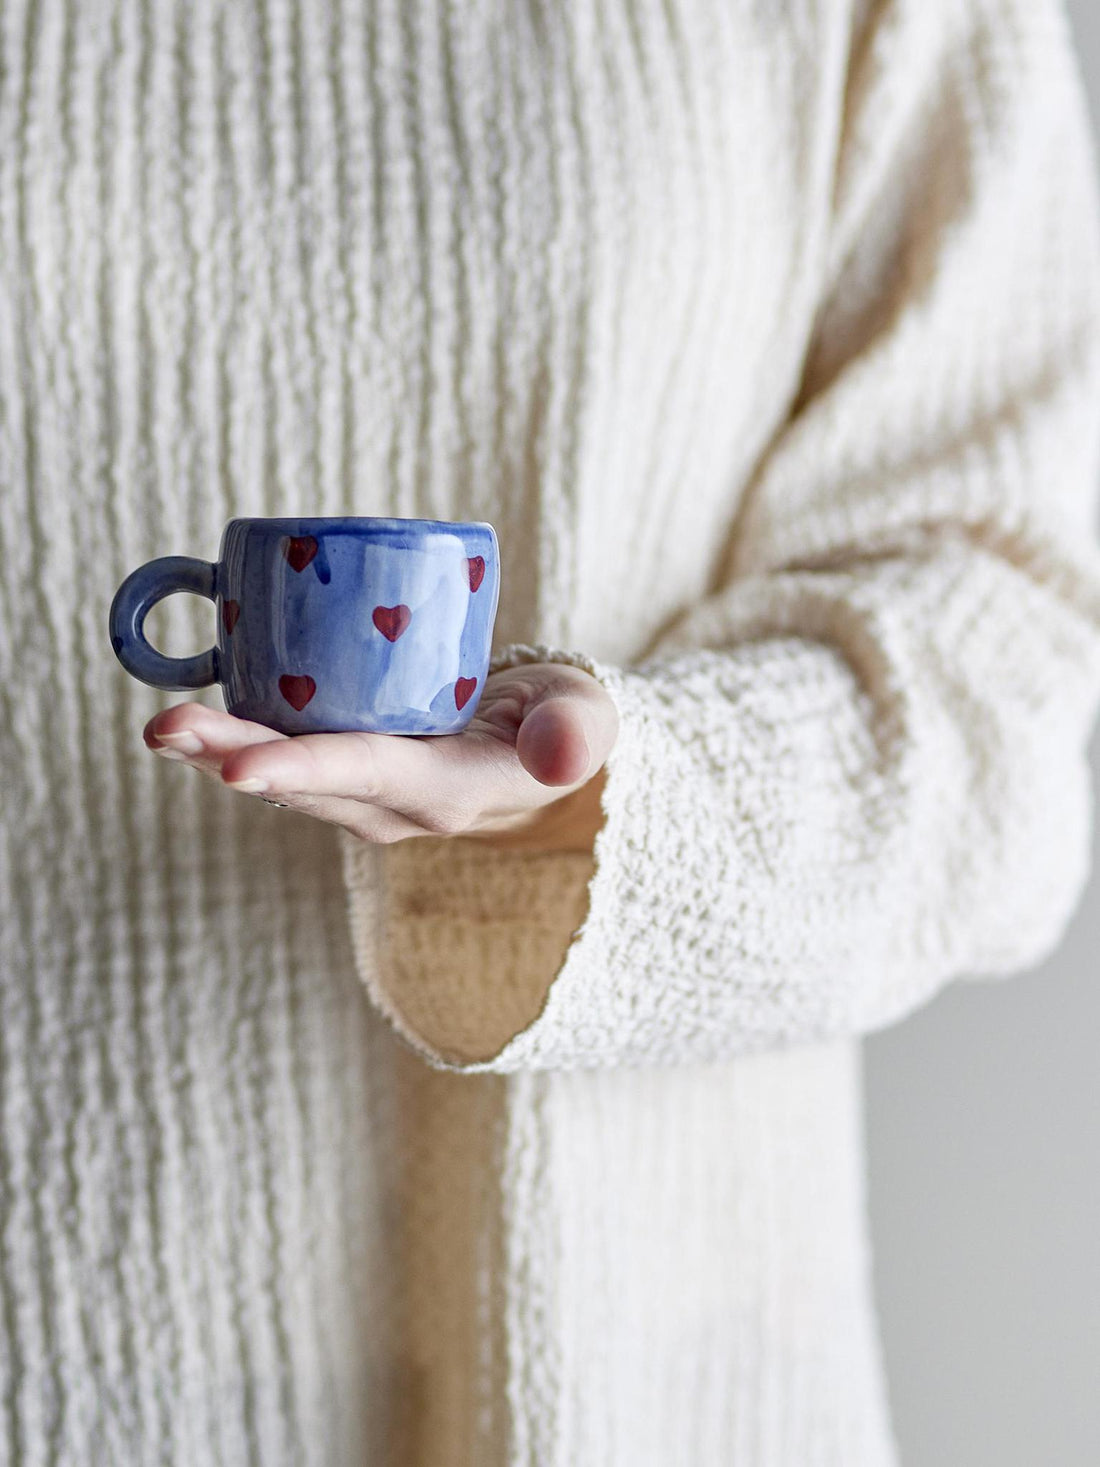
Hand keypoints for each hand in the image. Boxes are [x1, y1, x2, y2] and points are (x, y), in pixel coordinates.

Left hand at [142, 662, 618, 853]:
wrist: (539, 751)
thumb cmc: (560, 721)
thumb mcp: (583, 718)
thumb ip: (575, 731)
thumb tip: (560, 758)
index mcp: (449, 793)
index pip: (369, 776)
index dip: (303, 769)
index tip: (238, 768)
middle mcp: (395, 808)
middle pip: (305, 783)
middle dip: (231, 757)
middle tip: (164, 728)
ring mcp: (366, 798)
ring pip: (284, 778)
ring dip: (218, 753)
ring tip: (163, 725)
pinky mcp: (348, 775)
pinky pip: (286, 761)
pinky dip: (236, 740)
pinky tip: (193, 718)